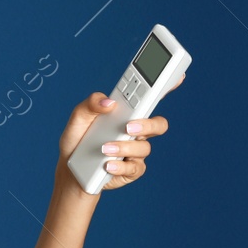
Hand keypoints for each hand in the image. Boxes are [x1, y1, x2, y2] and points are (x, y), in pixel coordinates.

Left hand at [55, 73, 183, 194]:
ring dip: (124, 147)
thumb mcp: (78, 118)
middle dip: (148, 124)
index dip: (166, 86)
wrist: (70, 171)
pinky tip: (107, 164)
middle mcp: (136, 131)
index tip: (178, 76)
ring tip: (104, 148)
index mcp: (127, 113)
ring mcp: (135, 151)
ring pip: (144, 147)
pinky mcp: (131, 169)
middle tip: (129, 126)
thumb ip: (91, 104)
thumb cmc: (78, 141)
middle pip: (158, 125)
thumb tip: (109, 102)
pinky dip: (120, 165)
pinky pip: (135, 167)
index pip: (150, 98)